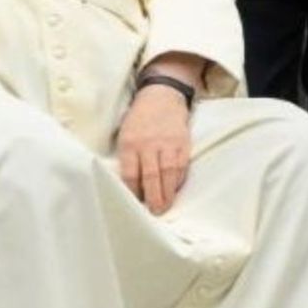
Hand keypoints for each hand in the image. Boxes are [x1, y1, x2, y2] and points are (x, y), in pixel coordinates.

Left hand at [116, 84, 192, 215]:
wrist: (161, 96)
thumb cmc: (140, 119)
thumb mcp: (125, 134)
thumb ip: (128, 157)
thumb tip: (130, 184)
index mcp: (129, 143)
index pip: (130, 173)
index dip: (133, 191)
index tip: (135, 203)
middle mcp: (148, 144)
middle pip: (150, 176)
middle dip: (152, 197)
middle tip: (154, 212)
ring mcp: (167, 143)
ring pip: (167, 173)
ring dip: (167, 193)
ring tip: (165, 206)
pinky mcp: (182, 142)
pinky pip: (181, 165)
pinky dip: (178, 180)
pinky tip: (175, 189)